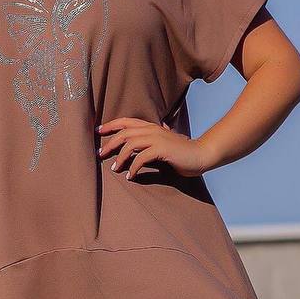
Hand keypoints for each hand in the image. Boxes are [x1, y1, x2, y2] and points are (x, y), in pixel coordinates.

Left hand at [96, 117, 210, 179]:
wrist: (201, 154)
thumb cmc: (182, 151)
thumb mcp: (165, 143)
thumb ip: (153, 140)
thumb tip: (144, 141)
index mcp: (152, 126)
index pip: (127, 121)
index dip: (111, 125)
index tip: (98, 131)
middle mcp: (152, 129)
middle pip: (124, 133)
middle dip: (110, 143)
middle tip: (100, 154)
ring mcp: (157, 138)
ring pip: (130, 144)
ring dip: (120, 157)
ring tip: (114, 169)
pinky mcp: (162, 149)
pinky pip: (141, 158)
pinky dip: (133, 168)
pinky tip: (130, 176)